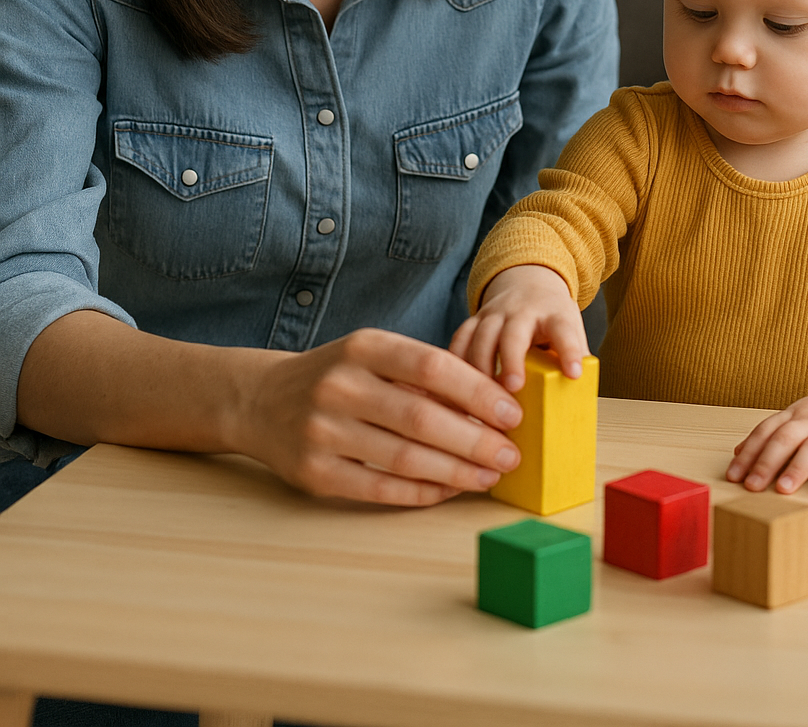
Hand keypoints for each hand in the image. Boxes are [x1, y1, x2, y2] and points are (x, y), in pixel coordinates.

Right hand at [232, 327, 522, 505]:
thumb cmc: (337, 375)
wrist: (263, 400)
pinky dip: (422, 492)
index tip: (512, 413)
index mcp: (362, 347)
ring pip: (405, 458)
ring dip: (457, 472)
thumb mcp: (373, 355)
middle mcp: (339, 385)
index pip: (432, 367)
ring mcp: (323, 431)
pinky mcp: (314, 473)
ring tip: (489, 475)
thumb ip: (421, 373)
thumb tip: (489, 405)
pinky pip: (380, 488)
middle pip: (423, 418)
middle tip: (511, 454)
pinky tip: (450, 489)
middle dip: (476, 441)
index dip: (478, 392)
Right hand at [449, 264, 587, 391]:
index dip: (569, 350)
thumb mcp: (571, 330)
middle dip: (512, 360)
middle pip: (514, 333)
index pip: (564, 331)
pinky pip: (460, 339)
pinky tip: (454, 388)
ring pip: (481, 336)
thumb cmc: (552, 318)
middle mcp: (522, 311)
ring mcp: (495, 314)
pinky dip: (456, 362)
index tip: (574, 373)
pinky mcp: (474, 320)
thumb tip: (582, 401)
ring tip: (481, 399)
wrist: (528, 283)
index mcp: (553, 315)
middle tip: (515, 387)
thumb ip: (577, 358)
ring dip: (480, 367)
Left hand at [726, 390, 807, 497]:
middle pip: (785, 439)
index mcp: (794, 415)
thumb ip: (770, 435)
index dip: (748, 453)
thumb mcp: (797, 420)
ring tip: (783, 489)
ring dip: (797, 469)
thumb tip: (738, 453)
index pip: (766, 432)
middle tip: (752, 486)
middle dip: (766, 463)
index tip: (733, 475)